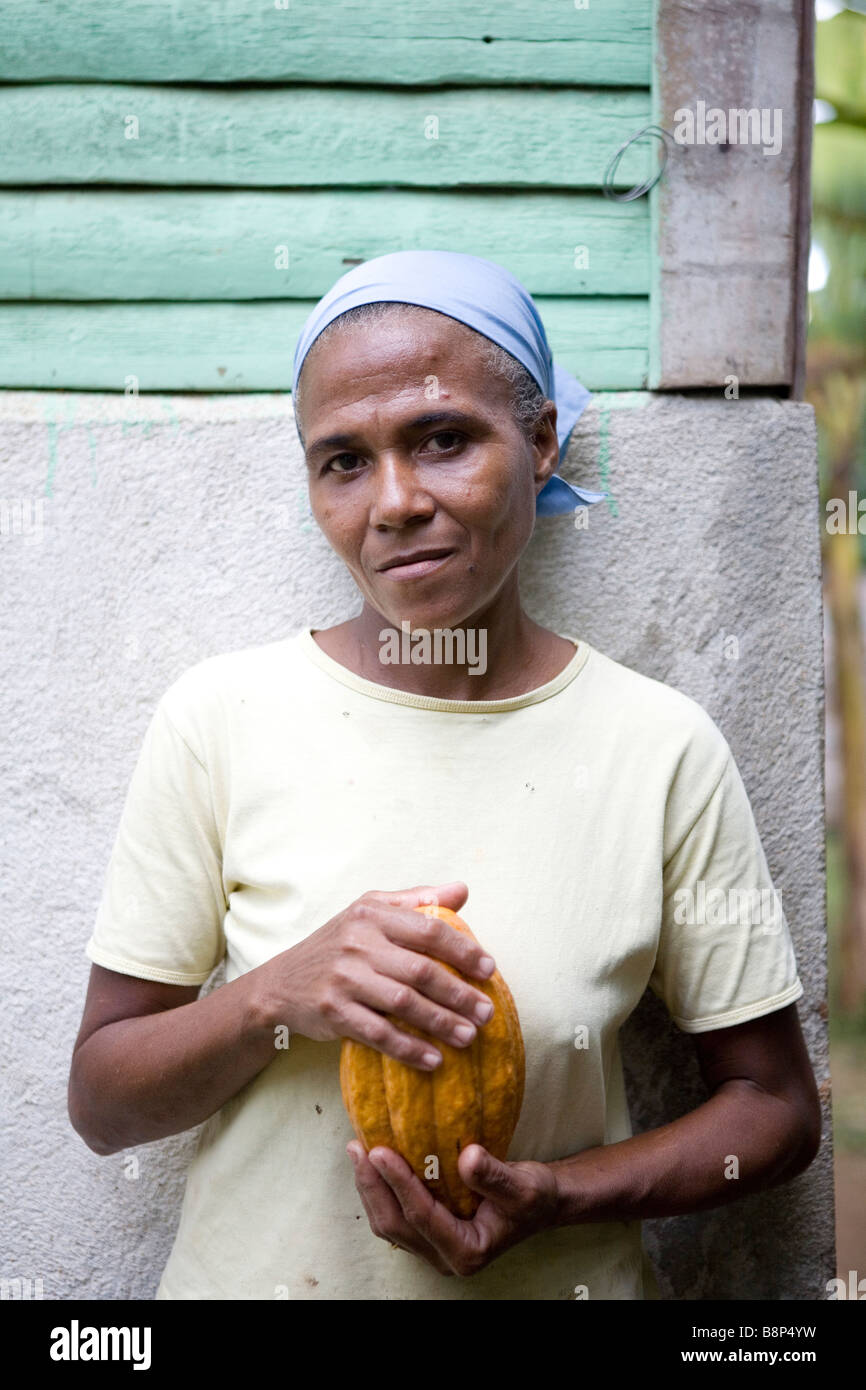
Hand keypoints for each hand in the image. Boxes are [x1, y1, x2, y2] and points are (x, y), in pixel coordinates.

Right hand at [252, 881, 496, 1068]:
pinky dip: (409, 1048)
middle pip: (420, 970)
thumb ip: (416, 900)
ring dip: (441, 1022)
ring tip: (469, 1036)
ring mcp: (344, 978)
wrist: (281, 983)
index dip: (463, 950)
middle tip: (487, 1012)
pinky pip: (378, 1034)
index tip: (489, 970)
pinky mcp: (333, 1011)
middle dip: (459, 993)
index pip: (428, 929)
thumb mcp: (370, 910)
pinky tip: (433, 1059)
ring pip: (403, 1003)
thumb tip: (462, 890)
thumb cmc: (339, 943)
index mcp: (372, 914)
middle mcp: (357, 943)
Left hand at [347, 1140, 559, 1276]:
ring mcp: (434, 1248)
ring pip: (389, 1223)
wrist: (539, 1203)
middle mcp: (445, 1257)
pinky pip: (395, 1215)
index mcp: (467, 1251)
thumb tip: (466, 1157)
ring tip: (357, 1151)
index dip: (398, 1183)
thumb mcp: (524, 1185)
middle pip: (396, 1224)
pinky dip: (381, 1189)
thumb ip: (494, 1175)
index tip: (379, 1151)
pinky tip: (374, 1163)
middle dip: (373, 1186)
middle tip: (358, 1147)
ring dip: (370, 1188)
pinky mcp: (428, 1235)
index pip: (422, 1216)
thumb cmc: (534, 1196)